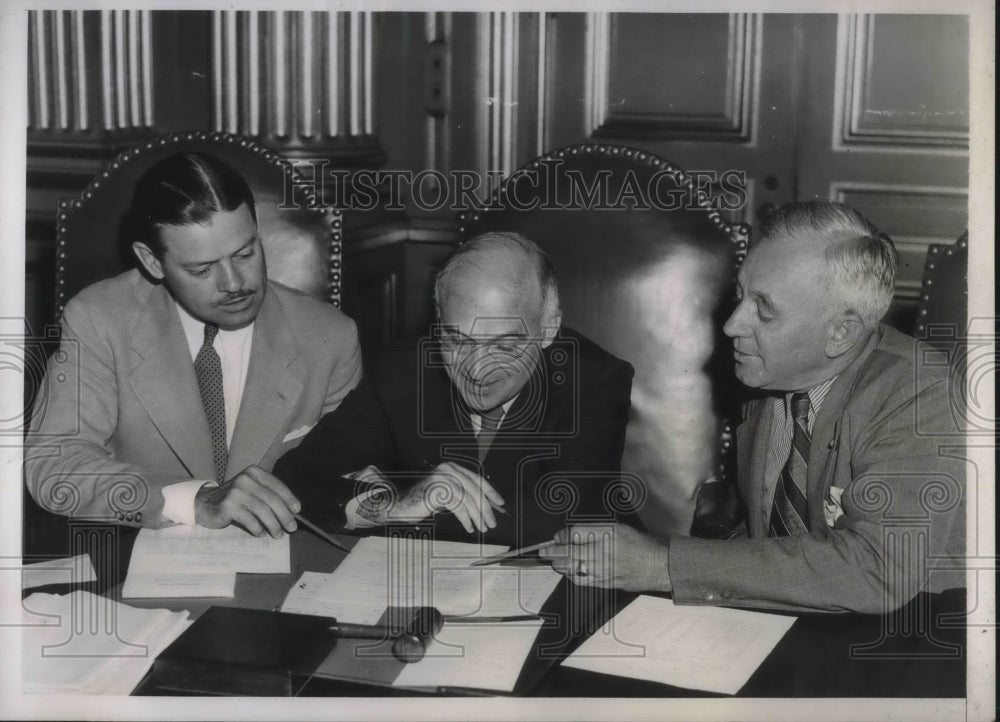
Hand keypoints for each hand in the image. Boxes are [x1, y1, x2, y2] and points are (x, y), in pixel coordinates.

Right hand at [194, 465, 300, 537]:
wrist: (204, 503)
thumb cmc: (234, 499)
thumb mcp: (251, 490)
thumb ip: (267, 495)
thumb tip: (291, 511)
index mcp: (254, 472)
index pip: (277, 485)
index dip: (289, 498)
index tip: (297, 510)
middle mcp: (245, 479)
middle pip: (272, 499)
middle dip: (284, 515)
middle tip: (291, 527)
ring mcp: (236, 492)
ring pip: (262, 511)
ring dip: (273, 525)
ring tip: (278, 534)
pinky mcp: (228, 506)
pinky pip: (249, 520)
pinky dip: (258, 529)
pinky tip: (261, 533)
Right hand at [381, 462, 505, 533]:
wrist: (401, 503)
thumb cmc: (424, 500)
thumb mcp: (448, 494)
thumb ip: (465, 495)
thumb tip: (488, 506)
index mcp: (452, 467)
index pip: (477, 478)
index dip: (491, 492)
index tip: (500, 504)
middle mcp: (448, 469)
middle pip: (475, 489)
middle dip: (486, 508)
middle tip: (492, 522)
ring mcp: (442, 478)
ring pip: (468, 499)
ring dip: (477, 516)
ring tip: (481, 527)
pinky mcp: (438, 490)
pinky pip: (458, 506)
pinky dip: (466, 519)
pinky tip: (468, 527)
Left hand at [538, 523, 671, 591]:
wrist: (659, 565)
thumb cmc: (639, 543)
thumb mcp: (619, 527)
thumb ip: (595, 530)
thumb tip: (571, 535)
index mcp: (607, 533)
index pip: (575, 534)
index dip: (561, 536)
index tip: (556, 537)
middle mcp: (604, 551)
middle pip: (569, 552)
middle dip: (552, 551)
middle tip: (543, 551)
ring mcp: (604, 570)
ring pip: (572, 568)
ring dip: (559, 564)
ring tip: (553, 561)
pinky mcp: (606, 583)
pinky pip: (582, 580)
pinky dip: (571, 575)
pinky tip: (568, 572)